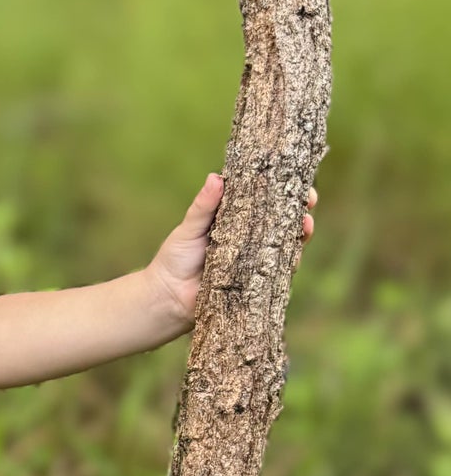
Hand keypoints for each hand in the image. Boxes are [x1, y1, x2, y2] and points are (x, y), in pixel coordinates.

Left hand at [147, 171, 317, 330]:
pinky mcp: (257, 281)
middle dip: (299, 209)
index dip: (281, 189)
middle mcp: (249, 238)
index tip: (294, 178)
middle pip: (281, 220)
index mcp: (234, 219)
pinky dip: (289, 262)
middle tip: (308, 200)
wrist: (168, 297)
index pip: (263, 200)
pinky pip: (279, 271)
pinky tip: (296, 254)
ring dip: (300, 234)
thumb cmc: (175, 259)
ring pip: (286, 244)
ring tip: (306, 224)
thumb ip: (203, 207)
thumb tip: (215, 178)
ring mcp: (256, 260)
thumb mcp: (189, 228)